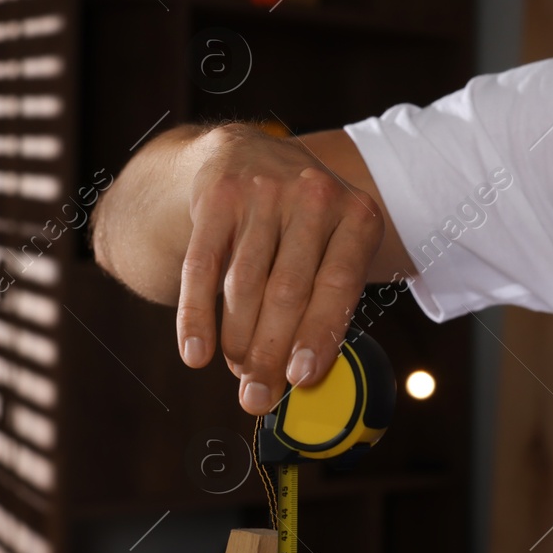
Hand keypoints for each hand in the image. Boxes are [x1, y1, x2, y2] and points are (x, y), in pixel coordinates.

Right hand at [178, 123, 386, 413]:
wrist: (248, 154)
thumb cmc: (302, 223)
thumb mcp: (332, 246)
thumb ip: (326, 302)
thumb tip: (302, 379)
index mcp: (357, 215)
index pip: (338, 285)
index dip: (318, 336)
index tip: (301, 378)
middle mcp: (314, 196)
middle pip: (287, 291)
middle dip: (270, 353)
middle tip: (258, 397)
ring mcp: (264, 192)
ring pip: (244, 284)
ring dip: (238, 340)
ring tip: (239, 374)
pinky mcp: (218, 196)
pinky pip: (202, 268)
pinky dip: (195, 316)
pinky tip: (194, 352)